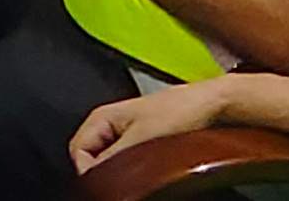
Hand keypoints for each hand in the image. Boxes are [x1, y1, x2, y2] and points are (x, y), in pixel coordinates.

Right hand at [71, 81, 234, 171]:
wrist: (212, 105)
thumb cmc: (181, 110)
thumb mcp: (140, 139)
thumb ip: (112, 159)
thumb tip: (96, 179)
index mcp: (101, 117)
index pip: (77, 152)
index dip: (89, 170)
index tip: (106, 184)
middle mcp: (111, 124)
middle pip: (93, 158)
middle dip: (106, 171)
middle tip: (126, 181)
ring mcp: (128, 134)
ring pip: (111, 162)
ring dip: (123, 171)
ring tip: (141, 174)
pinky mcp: (143, 143)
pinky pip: (128, 162)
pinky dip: (135, 170)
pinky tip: (149, 172)